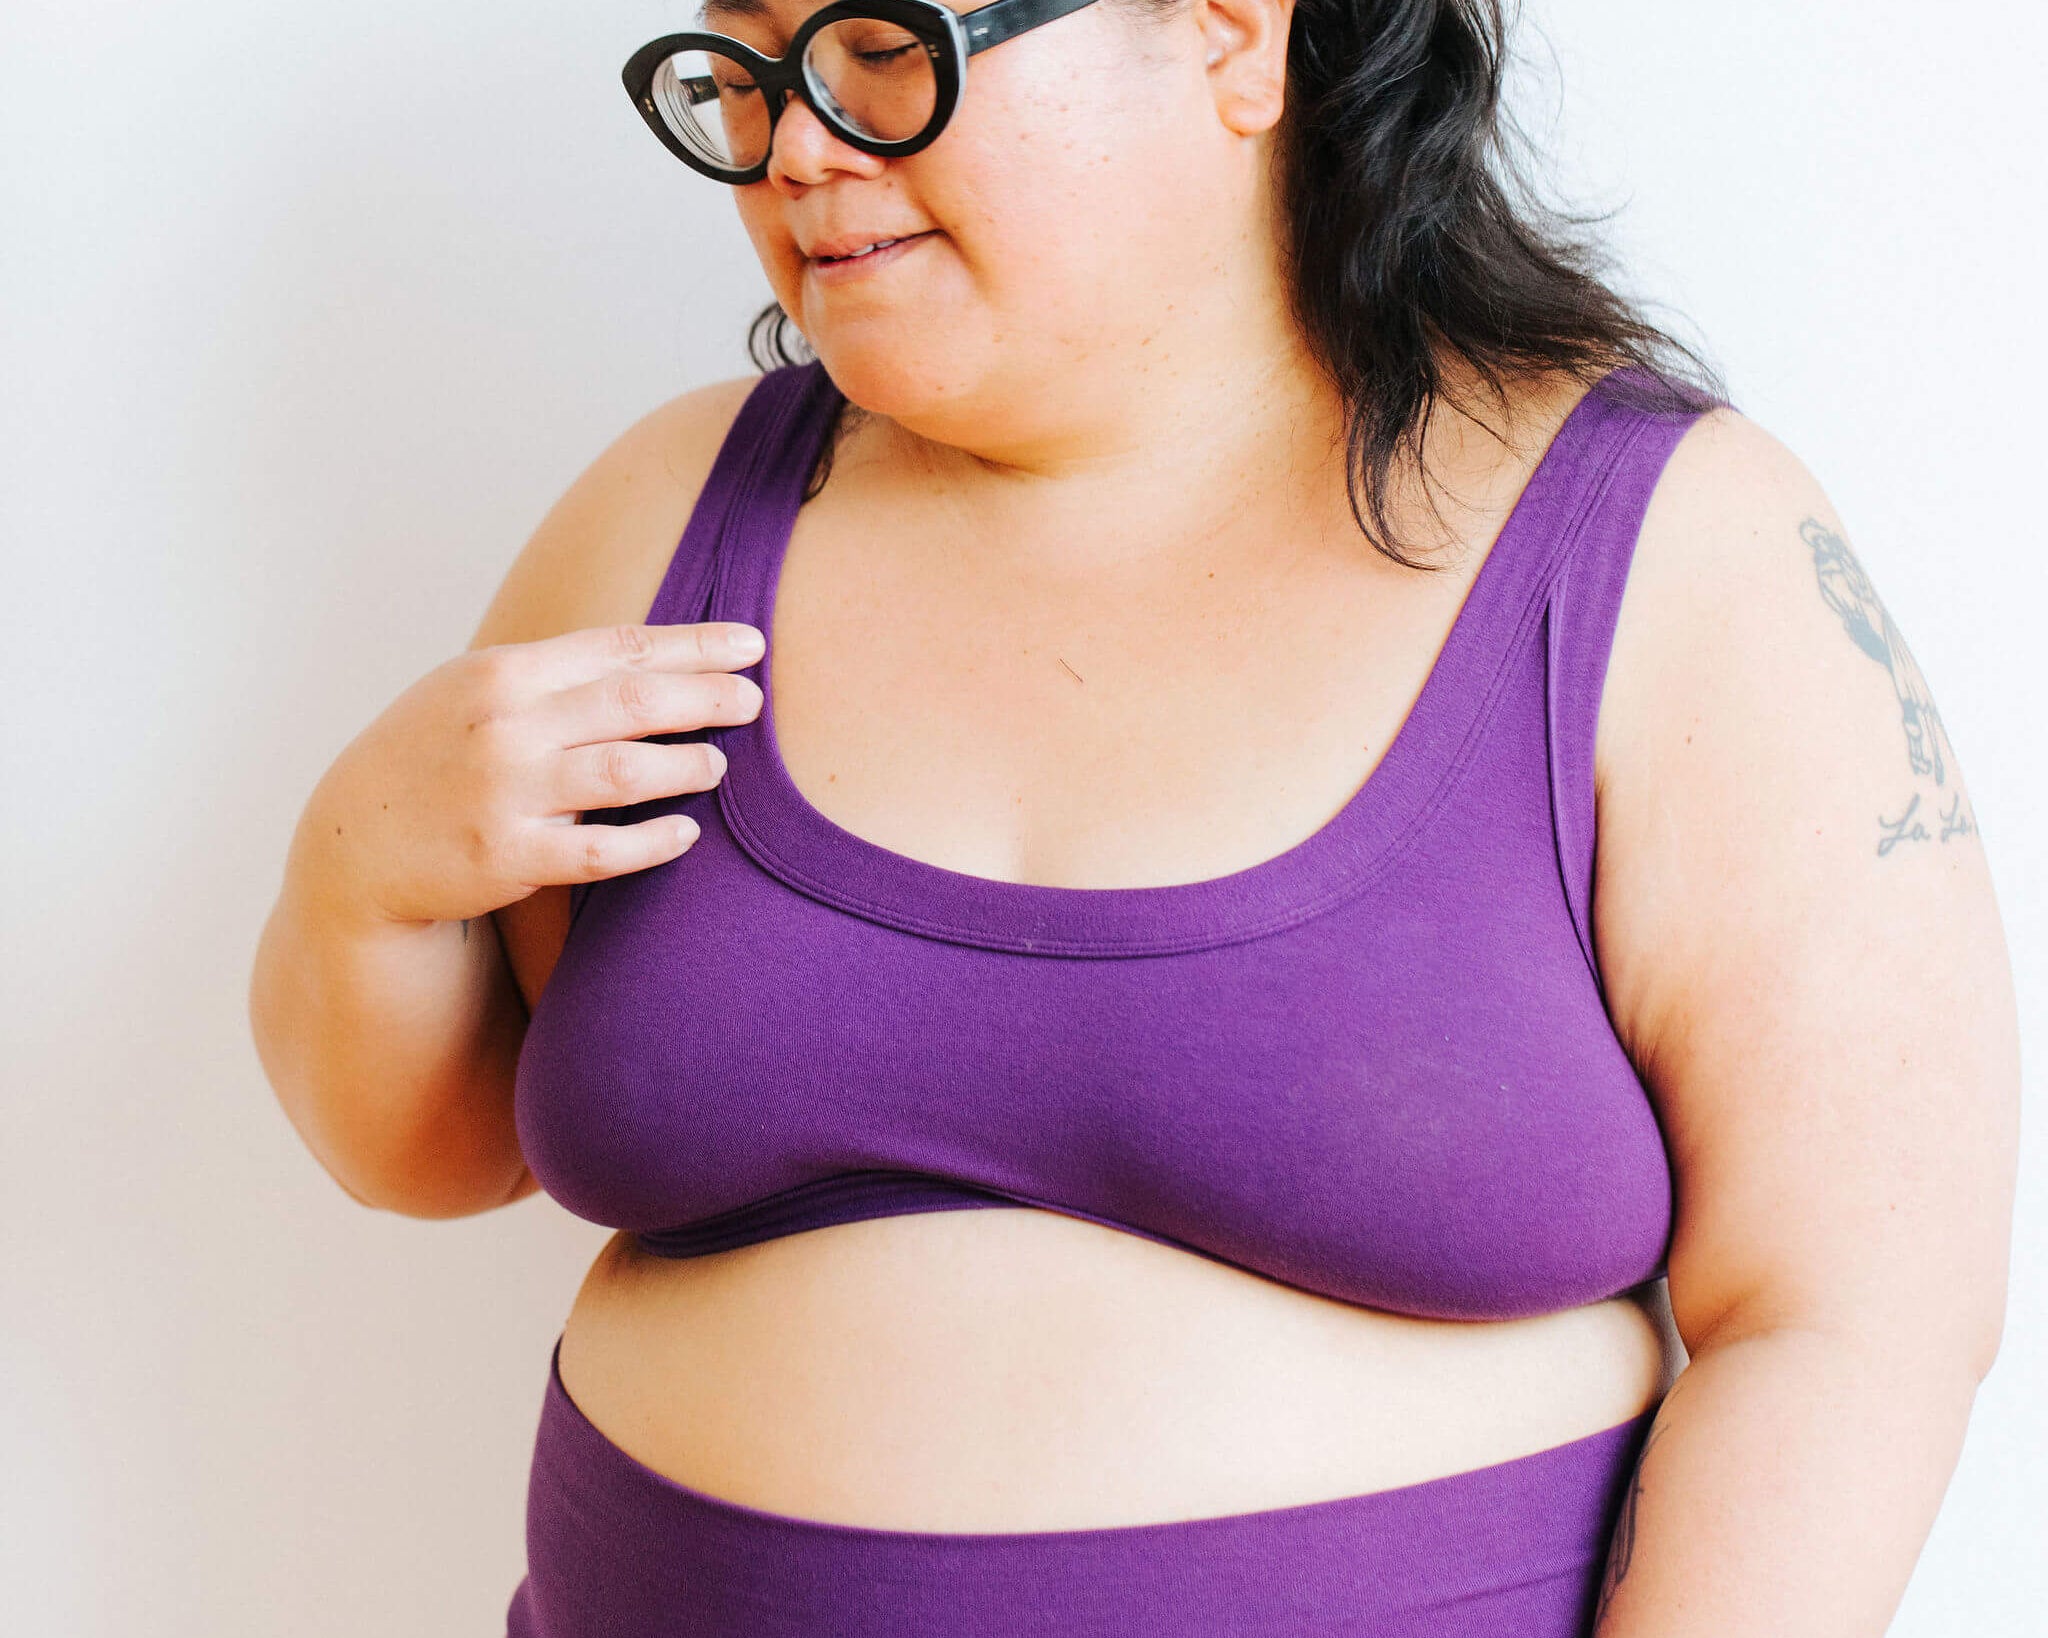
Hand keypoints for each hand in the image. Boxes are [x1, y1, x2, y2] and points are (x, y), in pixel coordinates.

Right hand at [304, 621, 765, 925]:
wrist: (354, 843)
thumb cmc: (432, 756)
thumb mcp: (473, 692)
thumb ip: (552, 674)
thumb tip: (654, 656)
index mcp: (502, 674)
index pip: (619, 647)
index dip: (694, 645)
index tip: (751, 644)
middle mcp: (504, 727)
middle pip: (632, 701)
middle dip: (705, 698)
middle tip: (753, 702)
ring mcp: (504, 793)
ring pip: (624, 771)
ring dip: (685, 765)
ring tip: (718, 766)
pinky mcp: (506, 858)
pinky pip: (598, 850)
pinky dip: (650, 842)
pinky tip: (685, 833)